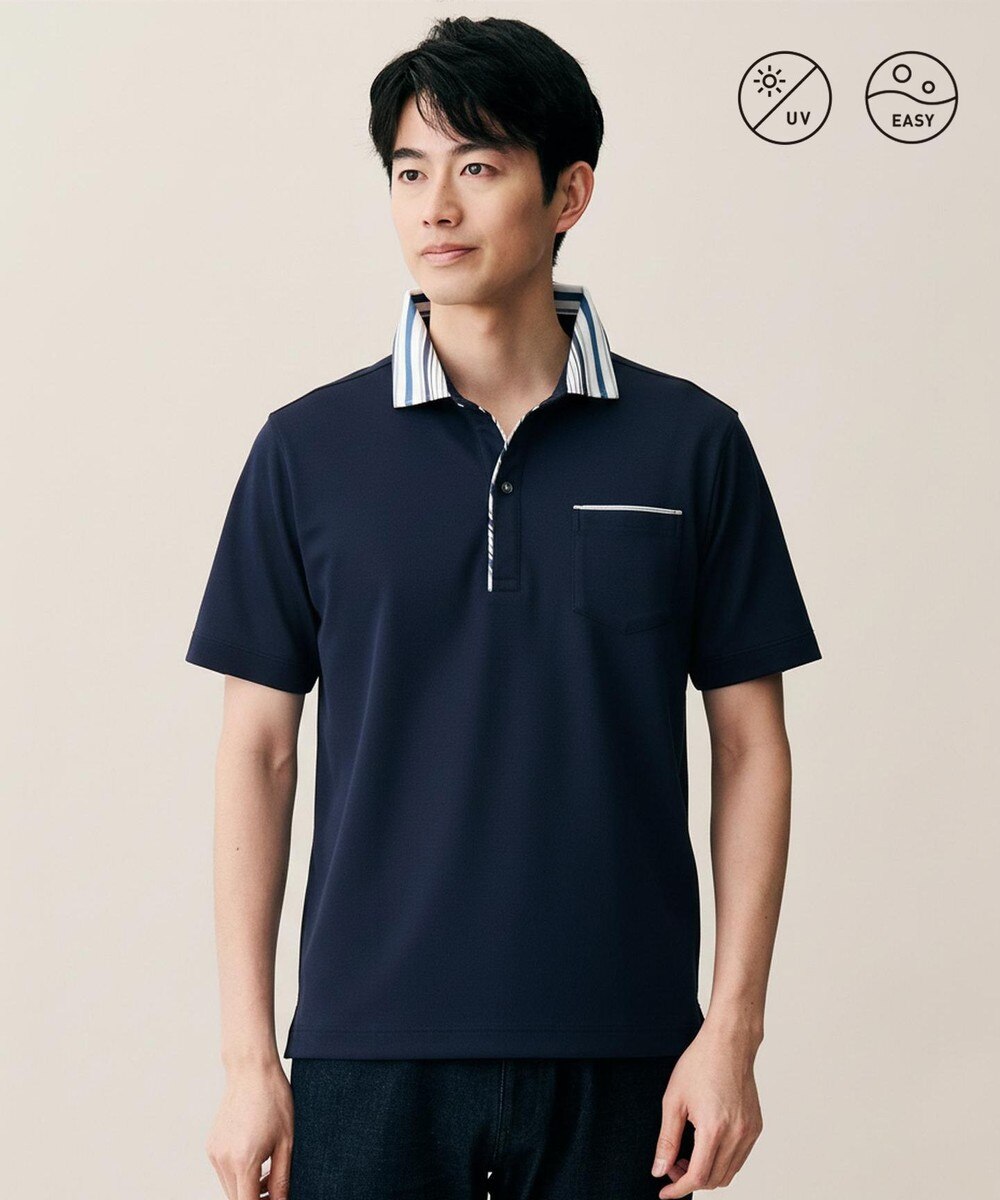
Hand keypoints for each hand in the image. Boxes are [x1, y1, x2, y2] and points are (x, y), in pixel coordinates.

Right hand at [206, 1061, 293, 1199]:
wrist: (251, 1070)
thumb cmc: (274, 1100)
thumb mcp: (286, 1142)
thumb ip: (282, 1179)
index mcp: (244, 1161)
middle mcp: (224, 1160)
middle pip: (237, 1199)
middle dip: (256, 1199)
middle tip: (276, 1190)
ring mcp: (215, 1153)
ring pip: (230, 1187)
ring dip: (247, 1188)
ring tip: (268, 1171)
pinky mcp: (211, 1146)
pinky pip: (224, 1171)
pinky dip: (238, 1174)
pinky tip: (255, 1156)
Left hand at [649, 1025, 763, 1196]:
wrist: (728, 1043)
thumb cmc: (700, 1064)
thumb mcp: (673, 1100)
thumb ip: (666, 1139)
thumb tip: (660, 1170)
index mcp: (714, 1129)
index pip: (697, 1177)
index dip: (678, 1189)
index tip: (665, 1191)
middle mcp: (737, 1135)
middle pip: (714, 1180)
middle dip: (690, 1180)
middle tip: (673, 1165)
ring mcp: (749, 1132)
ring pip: (729, 1173)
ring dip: (707, 1174)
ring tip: (688, 1156)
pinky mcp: (756, 1127)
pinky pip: (739, 1158)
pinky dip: (722, 1162)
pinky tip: (706, 1145)